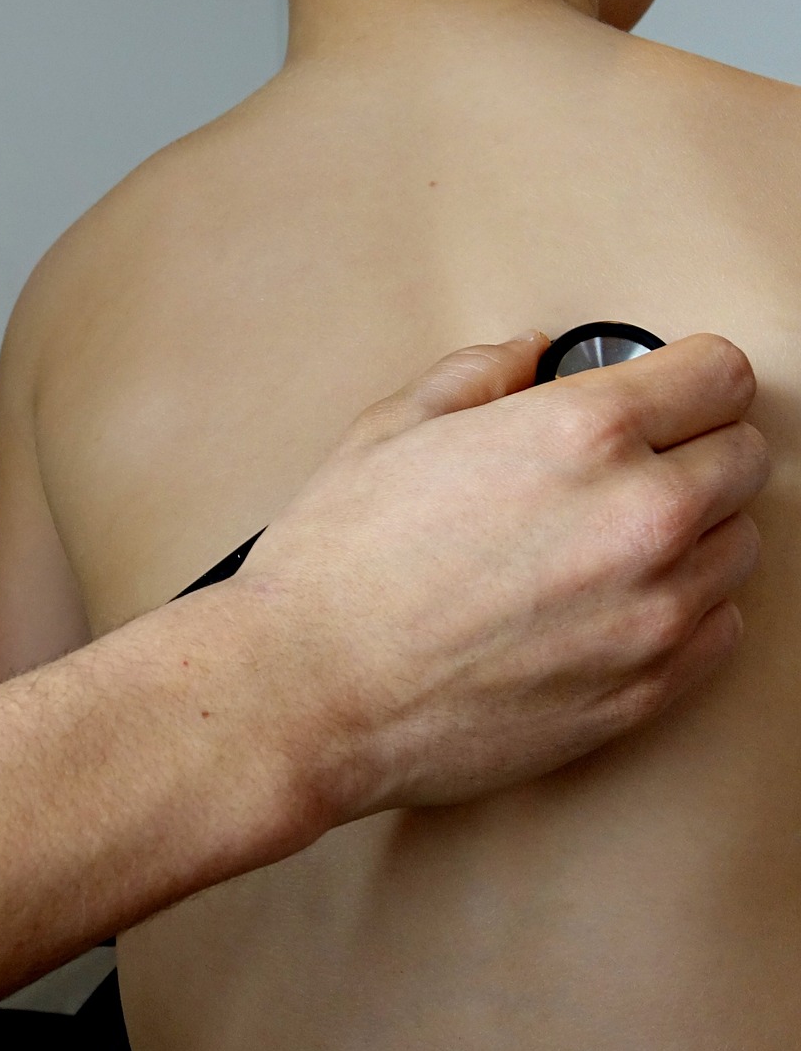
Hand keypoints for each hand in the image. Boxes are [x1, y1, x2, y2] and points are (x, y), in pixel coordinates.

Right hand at [223, 331, 767, 818]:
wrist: (306, 692)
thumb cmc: (334, 570)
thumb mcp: (386, 431)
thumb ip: (475, 376)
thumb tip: (525, 357)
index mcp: (581, 435)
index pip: (721, 376)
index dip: (687, 376)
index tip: (666, 391)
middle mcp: (638, 518)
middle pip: (743, 457)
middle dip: (691, 448)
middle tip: (627, 465)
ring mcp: (653, 612)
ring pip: (738, 545)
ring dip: (690, 533)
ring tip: (605, 541)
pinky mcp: (647, 690)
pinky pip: (721, 629)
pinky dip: (683, 609)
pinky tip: (610, 602)